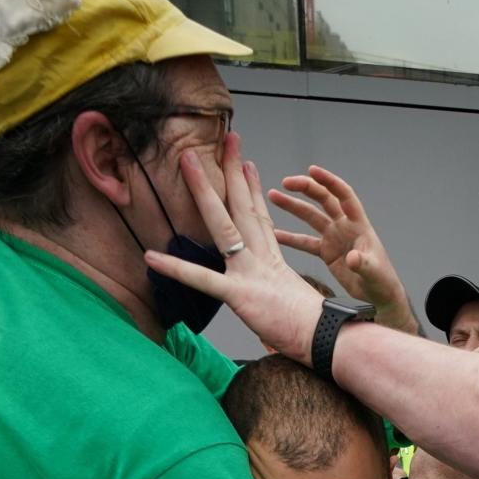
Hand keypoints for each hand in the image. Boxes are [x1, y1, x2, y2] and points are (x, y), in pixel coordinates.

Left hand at [145, 132, 324, 363]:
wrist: (327, 338)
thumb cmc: (316, 330)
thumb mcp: (295, 305)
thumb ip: (283, 296)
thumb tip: (282, 302)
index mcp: (275, 261)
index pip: (261, 217)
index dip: (252, 189)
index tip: (248, 165)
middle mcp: (261, 258)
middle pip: (244, 207)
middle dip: (232, 171)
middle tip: (225, 140)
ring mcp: (249, 272)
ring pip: (223, 224)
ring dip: (203, 191)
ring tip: (187, 161)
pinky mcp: (240, 293)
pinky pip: (201, 279)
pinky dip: (175, 268)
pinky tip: (151, 257)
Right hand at [269, 167, 418, 334]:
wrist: (378, 296)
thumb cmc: (382, 281)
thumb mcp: (374, 273)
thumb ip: (363, 264)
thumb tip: (352, 258)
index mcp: (359, 224)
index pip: (344, 196)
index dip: (329, 182)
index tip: (312, 171)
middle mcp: (345, 226)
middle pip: (324, 200)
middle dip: (306, 188)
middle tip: (286, 182)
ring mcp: (335, 237)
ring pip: (311, 217)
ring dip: (293, 206)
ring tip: (274, 197)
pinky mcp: (327, 252)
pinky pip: (305, 242)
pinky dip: (290, 238)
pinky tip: (274, 234)